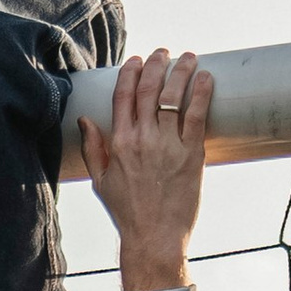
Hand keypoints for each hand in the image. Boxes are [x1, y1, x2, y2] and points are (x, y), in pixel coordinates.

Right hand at [78, 47, 213, 290]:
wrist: (154, 238)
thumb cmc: (128, 213)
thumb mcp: (100, 181)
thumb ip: (92, 148)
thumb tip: (85, 120)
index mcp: (119, 143)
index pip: (123, 96)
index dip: (130, 72)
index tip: (137, 59)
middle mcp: (142, 139)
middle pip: (149, 89)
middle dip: (157, 64)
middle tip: (165, 52)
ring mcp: (168, 145)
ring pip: (173, 96)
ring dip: (181, 71)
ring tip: (189, 57)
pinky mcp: (192, 154)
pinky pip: (196, 115)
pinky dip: (201, 92)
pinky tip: (205, 77)